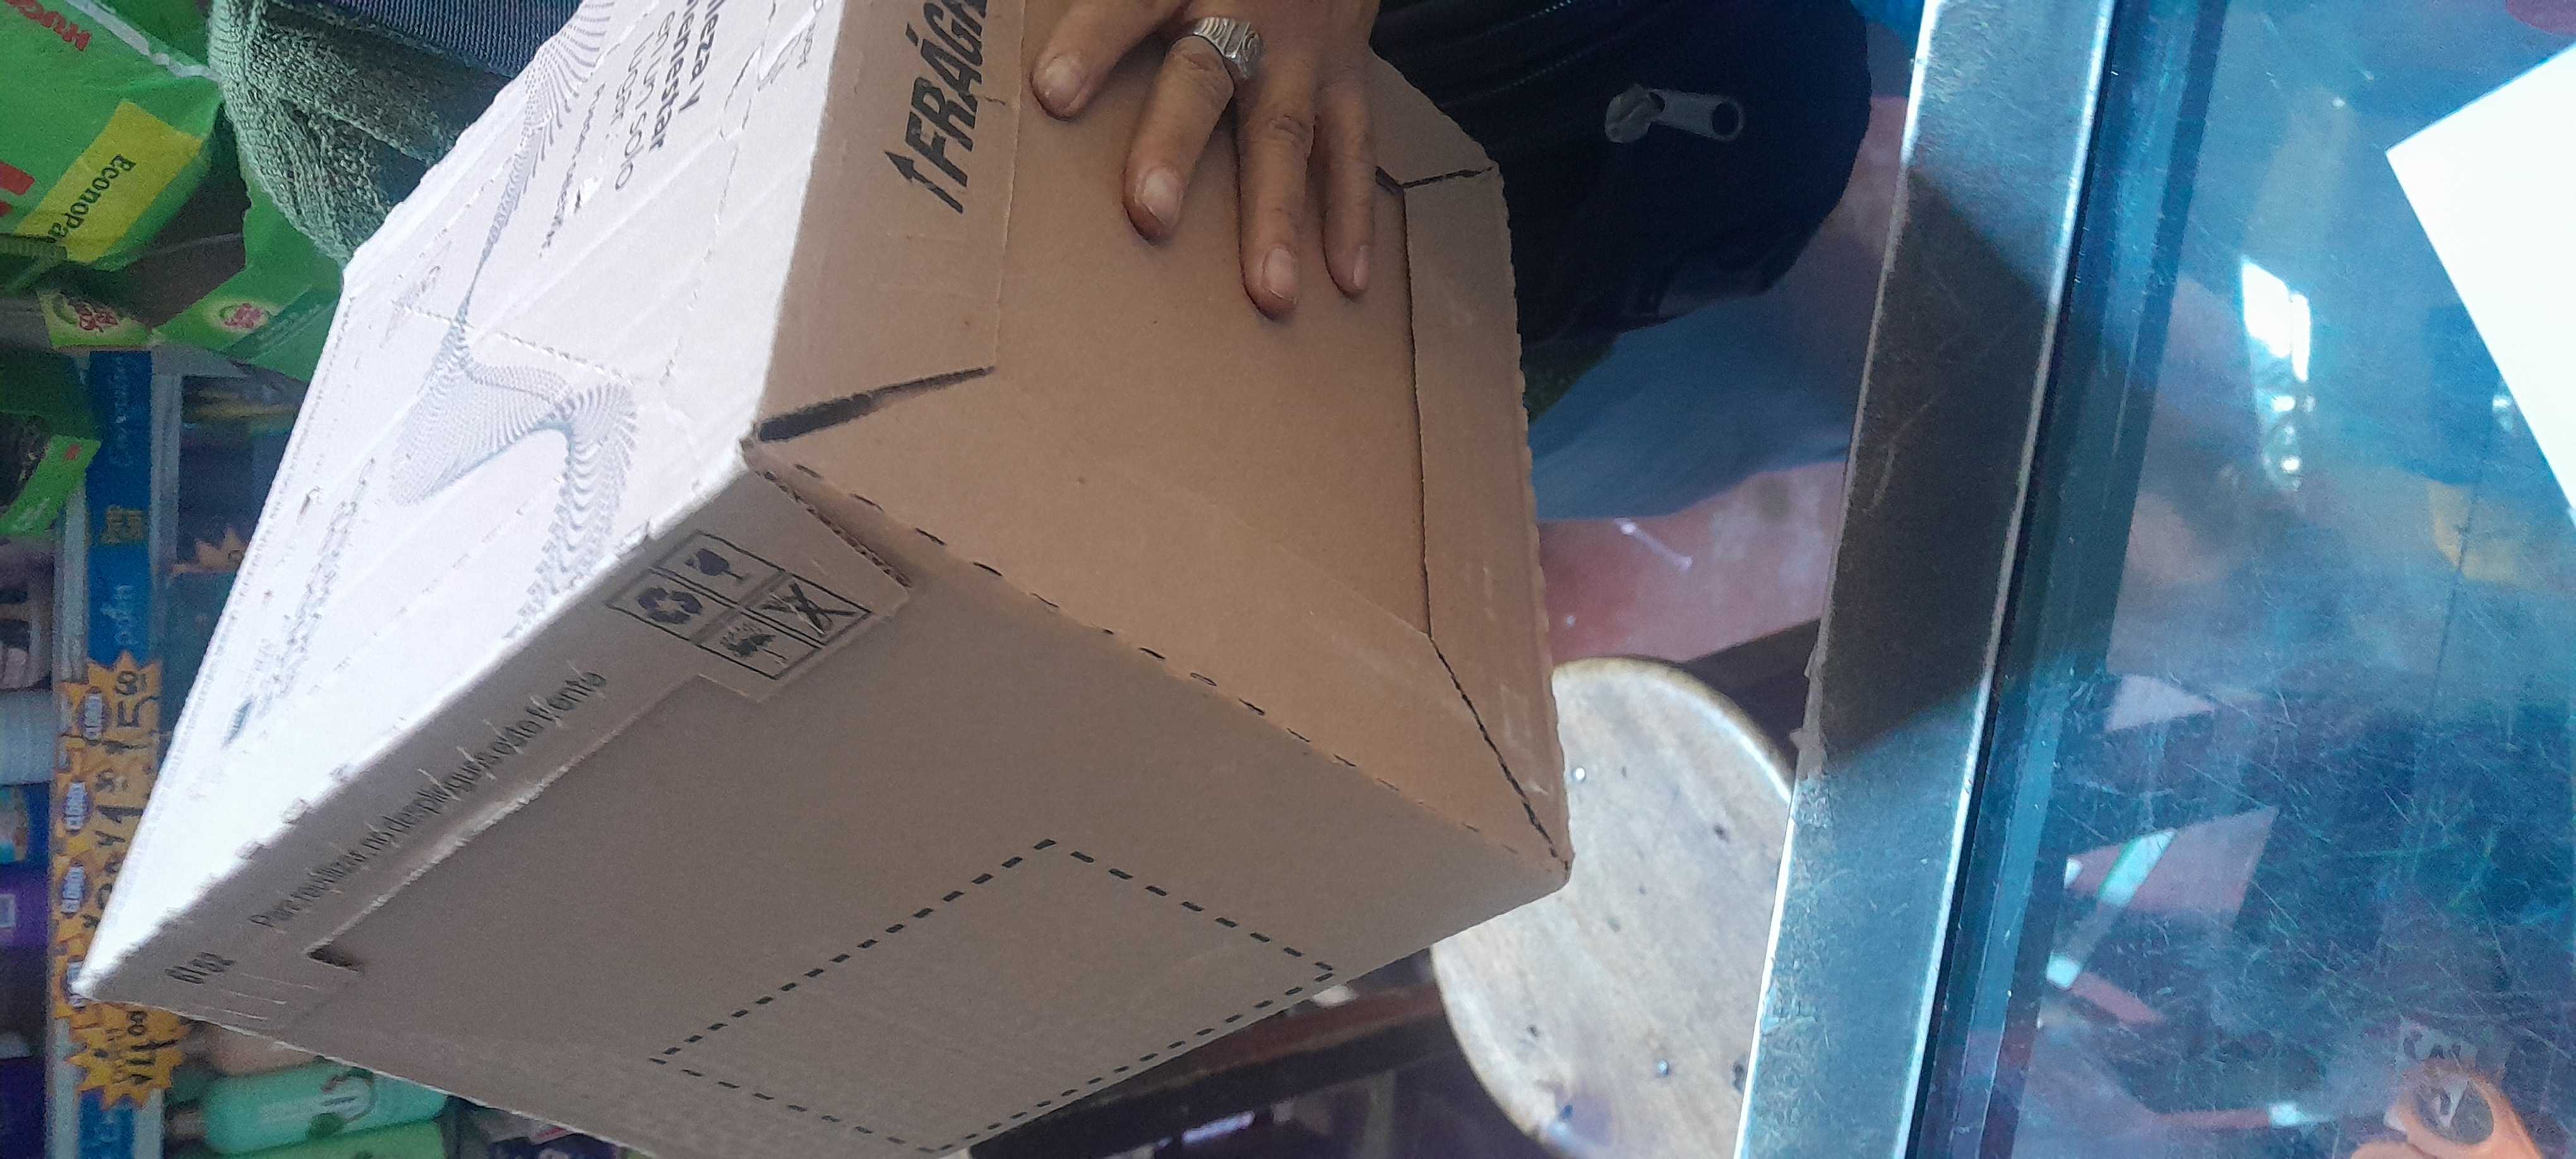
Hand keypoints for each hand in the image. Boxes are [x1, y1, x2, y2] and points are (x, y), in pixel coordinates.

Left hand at [1032, 0, 1380, 316]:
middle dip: (1176, 146)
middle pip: (1203, 79)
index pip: (1132, 4)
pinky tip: (1347, 279)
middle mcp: (1244, 11)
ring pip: (1285, 133)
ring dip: (1276, 216)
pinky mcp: (1346, 79)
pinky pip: (1352, 150)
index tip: (1053, 92)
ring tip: (1270, 291)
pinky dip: (1351, 216)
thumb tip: (1043, 63)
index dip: (1093, 44)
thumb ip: (1114, 5)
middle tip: (1150, 213)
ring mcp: (1301, 53)